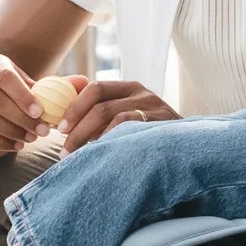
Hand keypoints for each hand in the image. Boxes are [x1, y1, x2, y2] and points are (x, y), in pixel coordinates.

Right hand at [0, 53, 46, 157]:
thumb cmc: (15, 91)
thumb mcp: (29, 84)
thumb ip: (50, 87)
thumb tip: (78, 86)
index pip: (5, 76)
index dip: (22, 95)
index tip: (40, 112)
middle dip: (21, 119)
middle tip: (42, 132)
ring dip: (10, 131)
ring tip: (31, 139)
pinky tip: (16, 145)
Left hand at [57, 79, 177, 150]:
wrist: (186, 147)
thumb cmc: (148, 135)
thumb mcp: (126, 118)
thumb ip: (100, 113)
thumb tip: (62, 120)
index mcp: (129, 88)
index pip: (95, 88)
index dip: (74, 107)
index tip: (59, 128)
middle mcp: (143, 93)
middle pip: (101, 102)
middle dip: (77, 125)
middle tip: (64, 147)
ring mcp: (154, 108)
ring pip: (113, 117)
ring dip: (90, 138)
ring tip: (78, 157)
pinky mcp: (162, 123)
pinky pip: (130, 130)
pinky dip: (111, 142)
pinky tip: (103, 155)